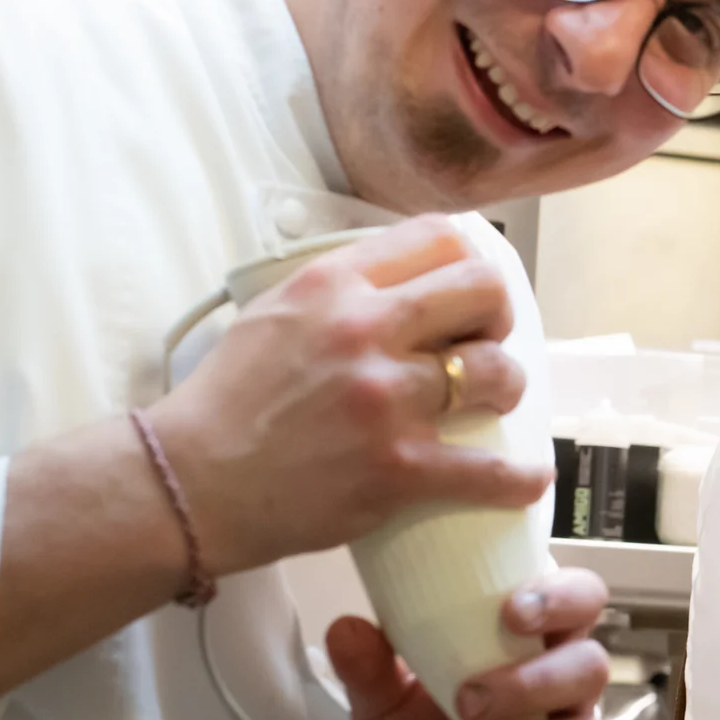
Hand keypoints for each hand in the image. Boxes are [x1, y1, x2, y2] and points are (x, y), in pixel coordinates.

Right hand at [150, 216, 550, 576]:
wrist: (190, 482)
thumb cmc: (228, 402)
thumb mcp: (273, 313)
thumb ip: (339, 289)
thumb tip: (403, 278)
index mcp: (333, 284)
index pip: (439, 238)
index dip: (468, 264)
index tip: (466, 295)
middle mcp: (364, 329)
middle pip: (483, 293)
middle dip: (497, 318)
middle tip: (484, 344)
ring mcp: (386, 399)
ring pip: (496, 373)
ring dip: (505, 390)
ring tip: (490, 405)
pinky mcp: (399, 467)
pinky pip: (491, 470)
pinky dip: (519, 479)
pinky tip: (529, 480)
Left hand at [330, 566, 615, 719]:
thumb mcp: (383, 709)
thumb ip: (369, 669)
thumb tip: (346, 629)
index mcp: (532, 647)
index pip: (581, 599)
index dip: (562, 597)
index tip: (513, 613)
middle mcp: (568, 693)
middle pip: (591, 666)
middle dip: (529, 684)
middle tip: (465, 705)